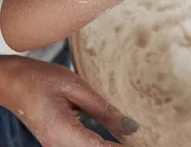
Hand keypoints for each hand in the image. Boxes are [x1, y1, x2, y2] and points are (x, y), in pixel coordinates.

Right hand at [0, 56, 136, 146]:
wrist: (10, 82)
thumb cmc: (39, 79)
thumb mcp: (76, 88)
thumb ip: (104, 109)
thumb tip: (130, 127)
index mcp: (63, 133)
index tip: (147, 145)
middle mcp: (58, 145)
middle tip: (147, 140)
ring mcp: (57, 145)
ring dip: (111, 145)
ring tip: (136, 138)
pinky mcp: (58, 142)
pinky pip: (84, 146)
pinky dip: (101, 143)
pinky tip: (118, 135)